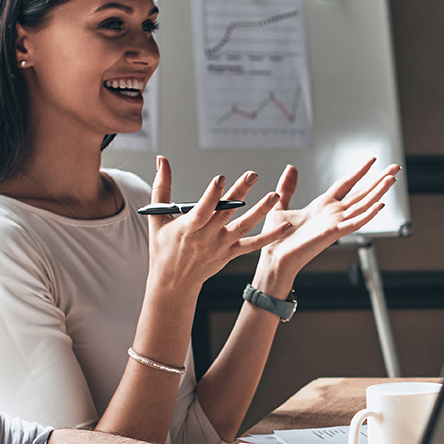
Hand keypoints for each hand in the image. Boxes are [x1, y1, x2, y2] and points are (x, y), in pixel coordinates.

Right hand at [147, 156, 289, 295]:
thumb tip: (162, 159)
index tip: (220, 178)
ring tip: (275, 195)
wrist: (173, 284)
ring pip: (243, 227)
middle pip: (226, 212)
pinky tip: (286, 226)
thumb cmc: (163, 248)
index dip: (211, 195)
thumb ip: (161, 187)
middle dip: (240, 192)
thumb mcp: (158, 218)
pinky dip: (270, 237)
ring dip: (260, 211)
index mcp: (188, 229)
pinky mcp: (231, 254)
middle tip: (252, 174)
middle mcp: (206, 238)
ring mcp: (221, 246)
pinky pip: (253, 245)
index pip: (201, 210)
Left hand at [258, 159, 399, 282]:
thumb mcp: (280, 205)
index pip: (347, 185)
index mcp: (322, 206)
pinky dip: (369, 214)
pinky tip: (381, 204)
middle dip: (379, 180)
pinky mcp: (334, 233)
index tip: (373, 161)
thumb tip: (291, 167)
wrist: (274, 259)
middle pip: (362, 193)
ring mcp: (335, 224)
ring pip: (363, 205)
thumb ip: (287, 187)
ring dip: (378, 192)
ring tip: (392, 179)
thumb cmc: (276, 239)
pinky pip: (355, 222)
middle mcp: (333, 214)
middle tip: (395, 168)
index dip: (360, 172)